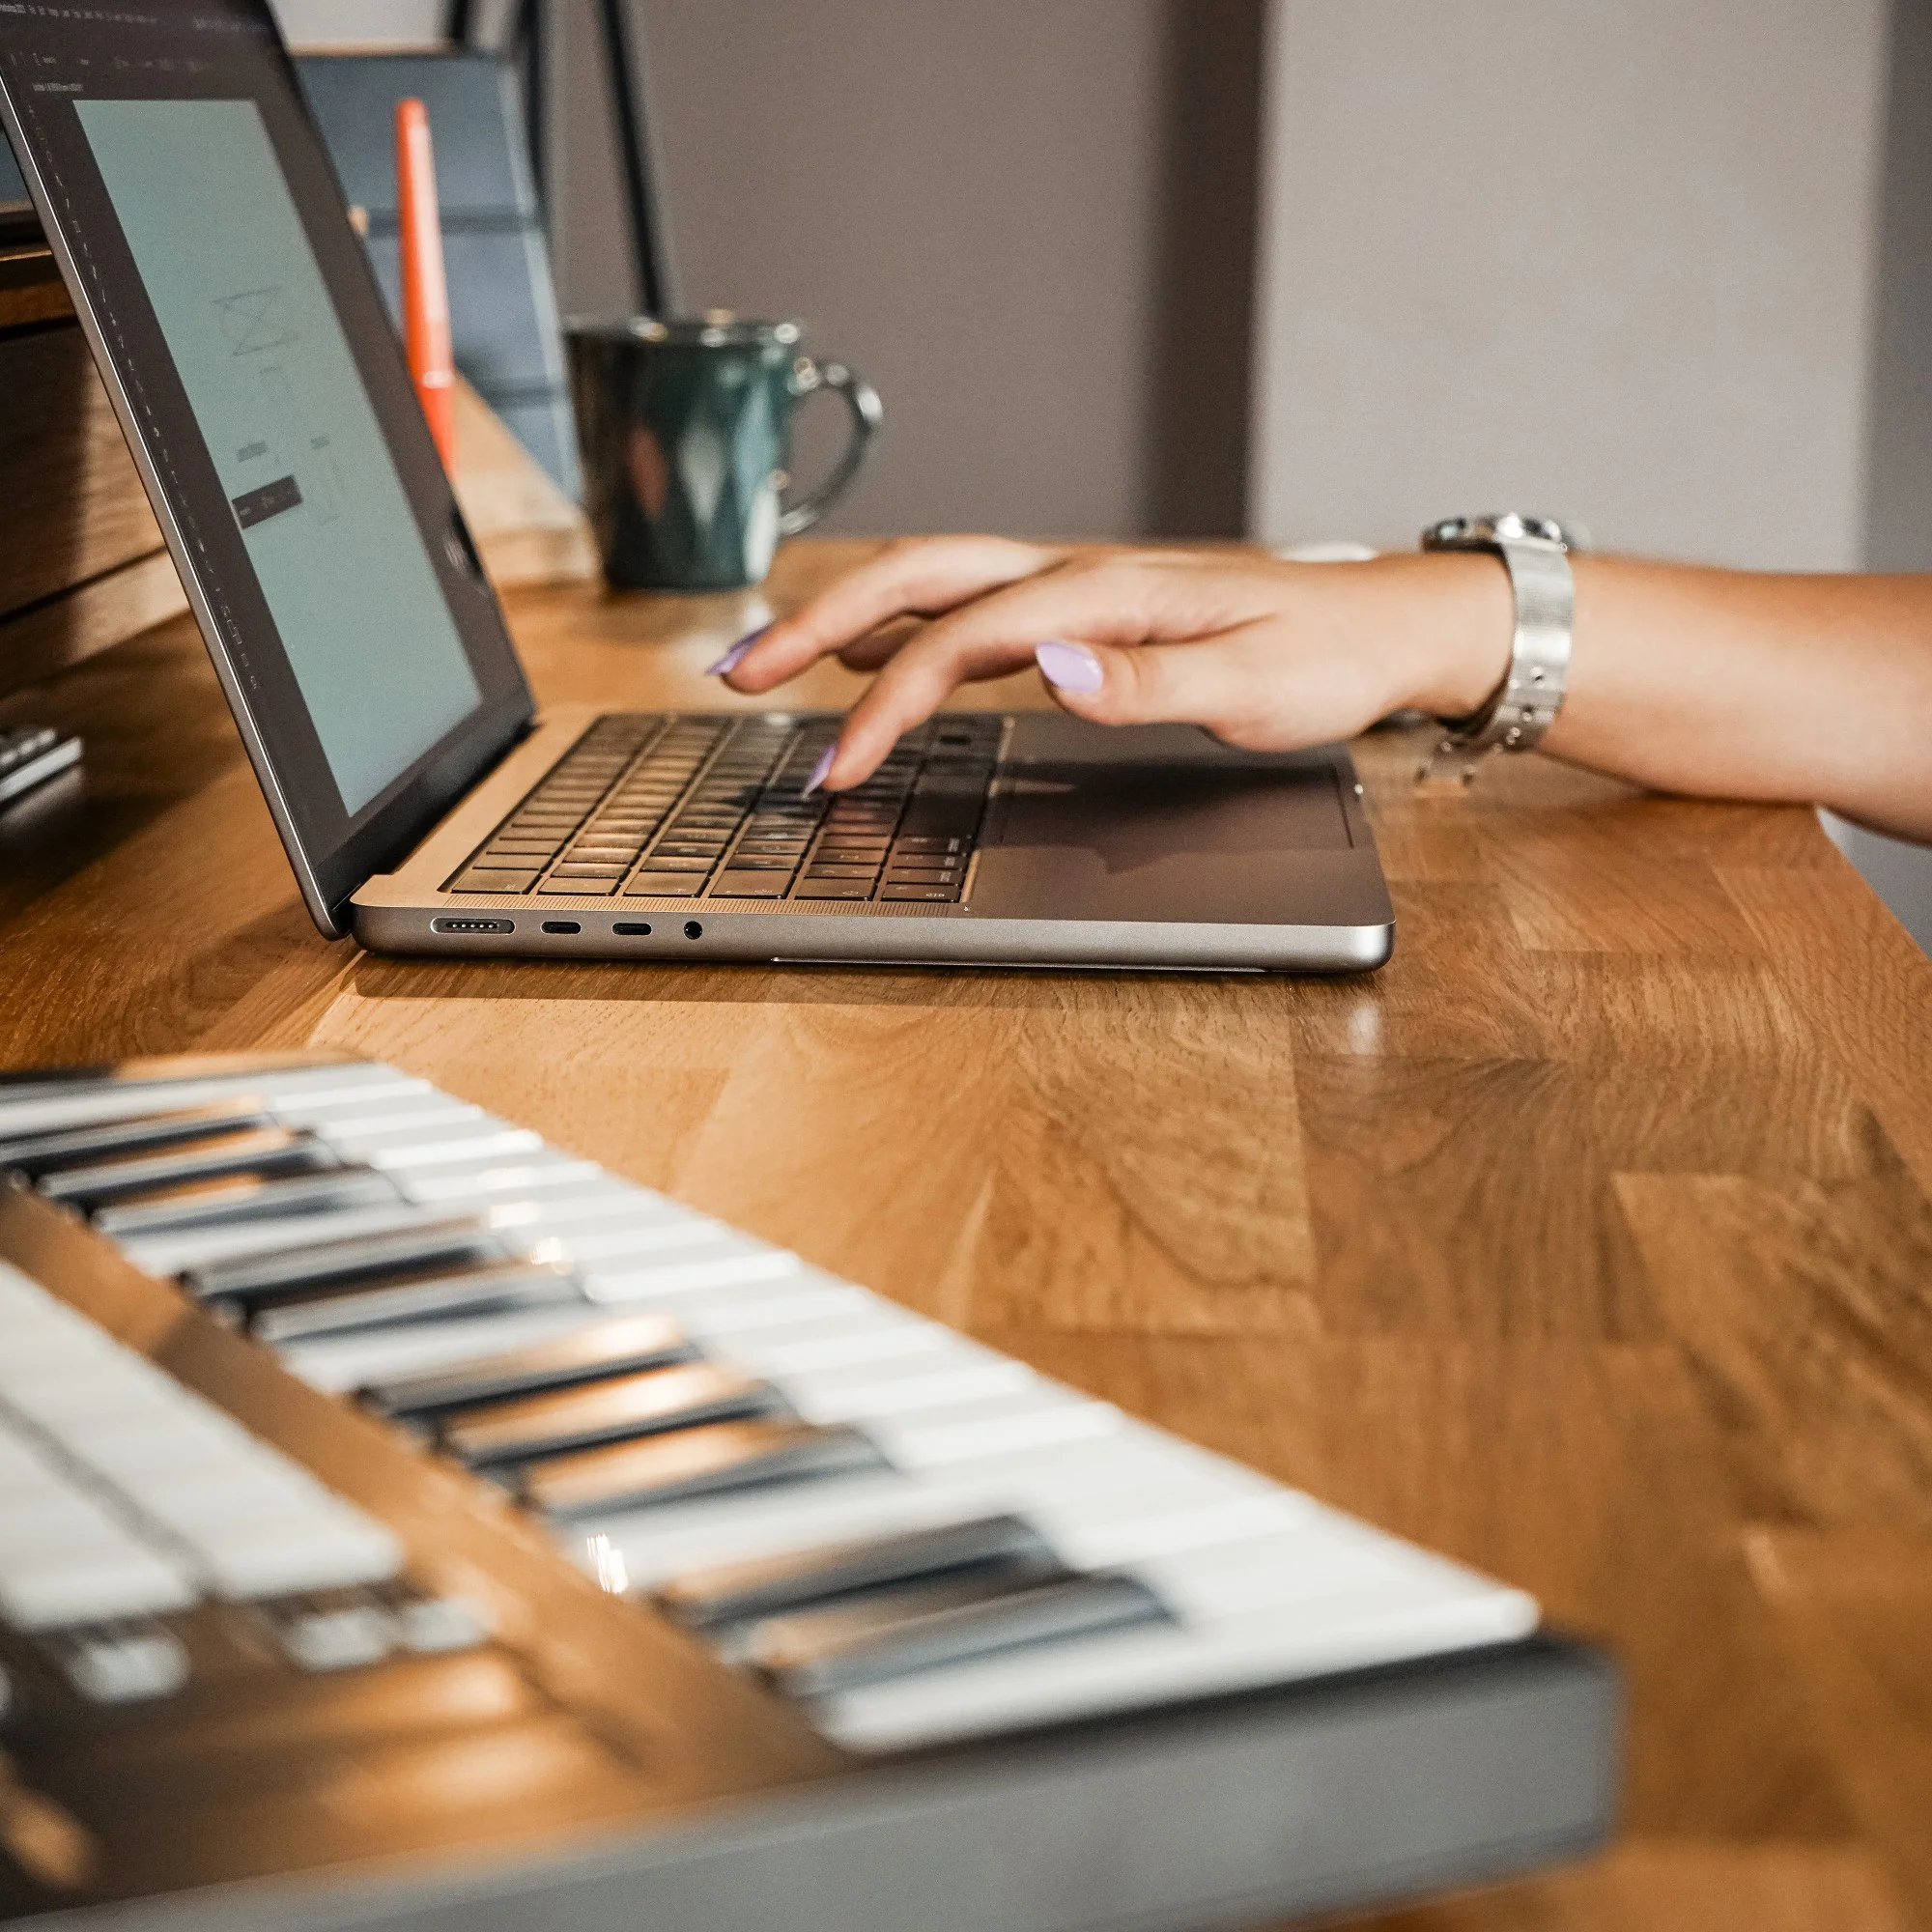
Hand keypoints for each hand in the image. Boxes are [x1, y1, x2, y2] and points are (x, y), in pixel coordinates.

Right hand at [712, 536, 1511, 788]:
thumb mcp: (1249, 687)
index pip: (961, 642)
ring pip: (936, 586)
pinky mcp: (1089, 616)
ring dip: (847, 615)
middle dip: (816, 620)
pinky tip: (880, 655)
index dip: (886, 705)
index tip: (835, 768)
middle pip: (917, 579)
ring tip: (772, 656)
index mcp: (1103, 593)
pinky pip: (976, 612)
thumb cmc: (1325, 659)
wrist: (1385, 626)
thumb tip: (1046, 671)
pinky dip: (909, 631)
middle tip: (737, 669)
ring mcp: (1078, 593)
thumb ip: (1142, 684)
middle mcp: (1077, 578)